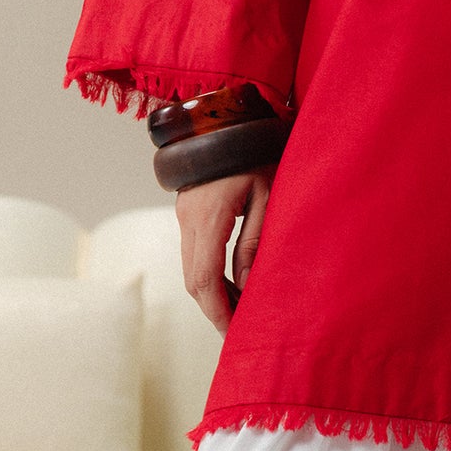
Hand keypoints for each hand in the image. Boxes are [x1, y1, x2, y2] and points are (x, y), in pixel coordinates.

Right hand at [176, 167, 275, 335]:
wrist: (224, 117)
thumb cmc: (255, 152)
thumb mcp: (267, 196)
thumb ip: (255, 242)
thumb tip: (248, 286)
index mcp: (208, 217)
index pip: (205, 279)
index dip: (218, 312)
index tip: (234, 333)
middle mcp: (188, 220)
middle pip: (193, 281)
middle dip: (215, 311)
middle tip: (240, 333)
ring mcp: (183, 216)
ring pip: (190, 270)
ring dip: (213, 296)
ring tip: (241, 314)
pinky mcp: (188, 213)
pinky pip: (194, 256)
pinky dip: (210, 278)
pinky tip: (232, 288)